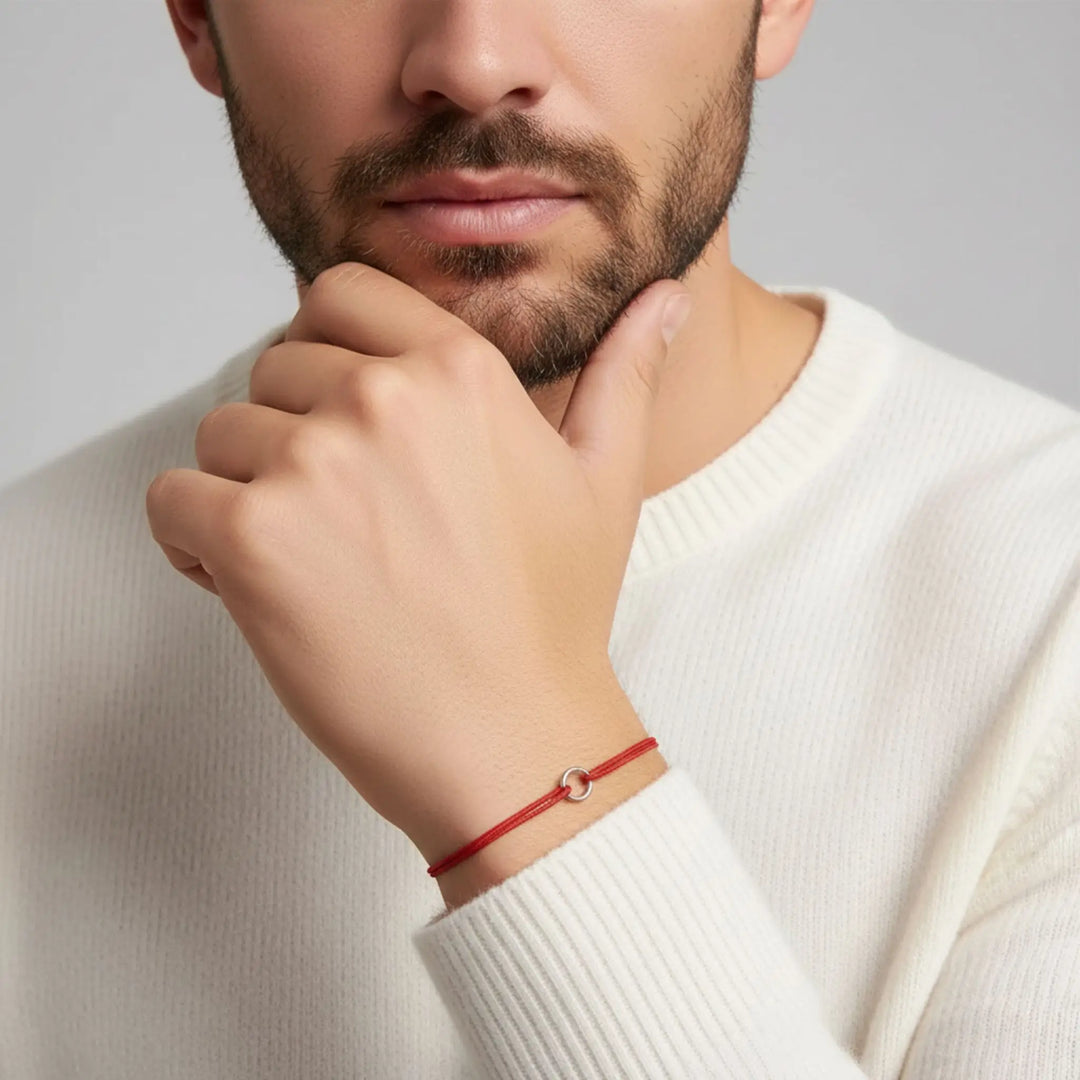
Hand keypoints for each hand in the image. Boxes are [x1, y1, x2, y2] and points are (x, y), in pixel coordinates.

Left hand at [144, 262, 690, 861]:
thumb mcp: (606, 482)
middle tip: (342, 515)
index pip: (338, 294)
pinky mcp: (252, 539)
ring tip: (309, 559)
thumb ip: (627, 376)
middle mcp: (382, 399)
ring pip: (220, 434)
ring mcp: (312, 466)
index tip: (340, 409)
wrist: (512, 740)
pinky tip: (252, 585)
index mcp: (459, 370)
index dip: (325, 348)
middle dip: (291, 430)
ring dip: (245, 489)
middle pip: (274, 367)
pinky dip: (193, 541)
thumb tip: (667, 299)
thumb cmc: (555, 619)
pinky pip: (172, 500)